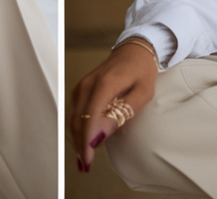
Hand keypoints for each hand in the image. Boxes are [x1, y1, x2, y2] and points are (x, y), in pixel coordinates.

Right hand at [69, 41, 158, 172]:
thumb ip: (122, 114)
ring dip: (78, 138)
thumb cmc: (142, 71)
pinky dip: (79, 128)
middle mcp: (88, 85)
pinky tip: (85, 141)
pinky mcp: (81, 89)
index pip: (89, 118)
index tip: (88, 160)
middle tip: (85, 167)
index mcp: (104, 84)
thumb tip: (100, 135)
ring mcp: (82, 86)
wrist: (134, 50)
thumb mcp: (142, 93)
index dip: (86, 141)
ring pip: (74, 118)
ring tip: (84, 160)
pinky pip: (76, 112)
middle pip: (78, 121)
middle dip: (80, 145)